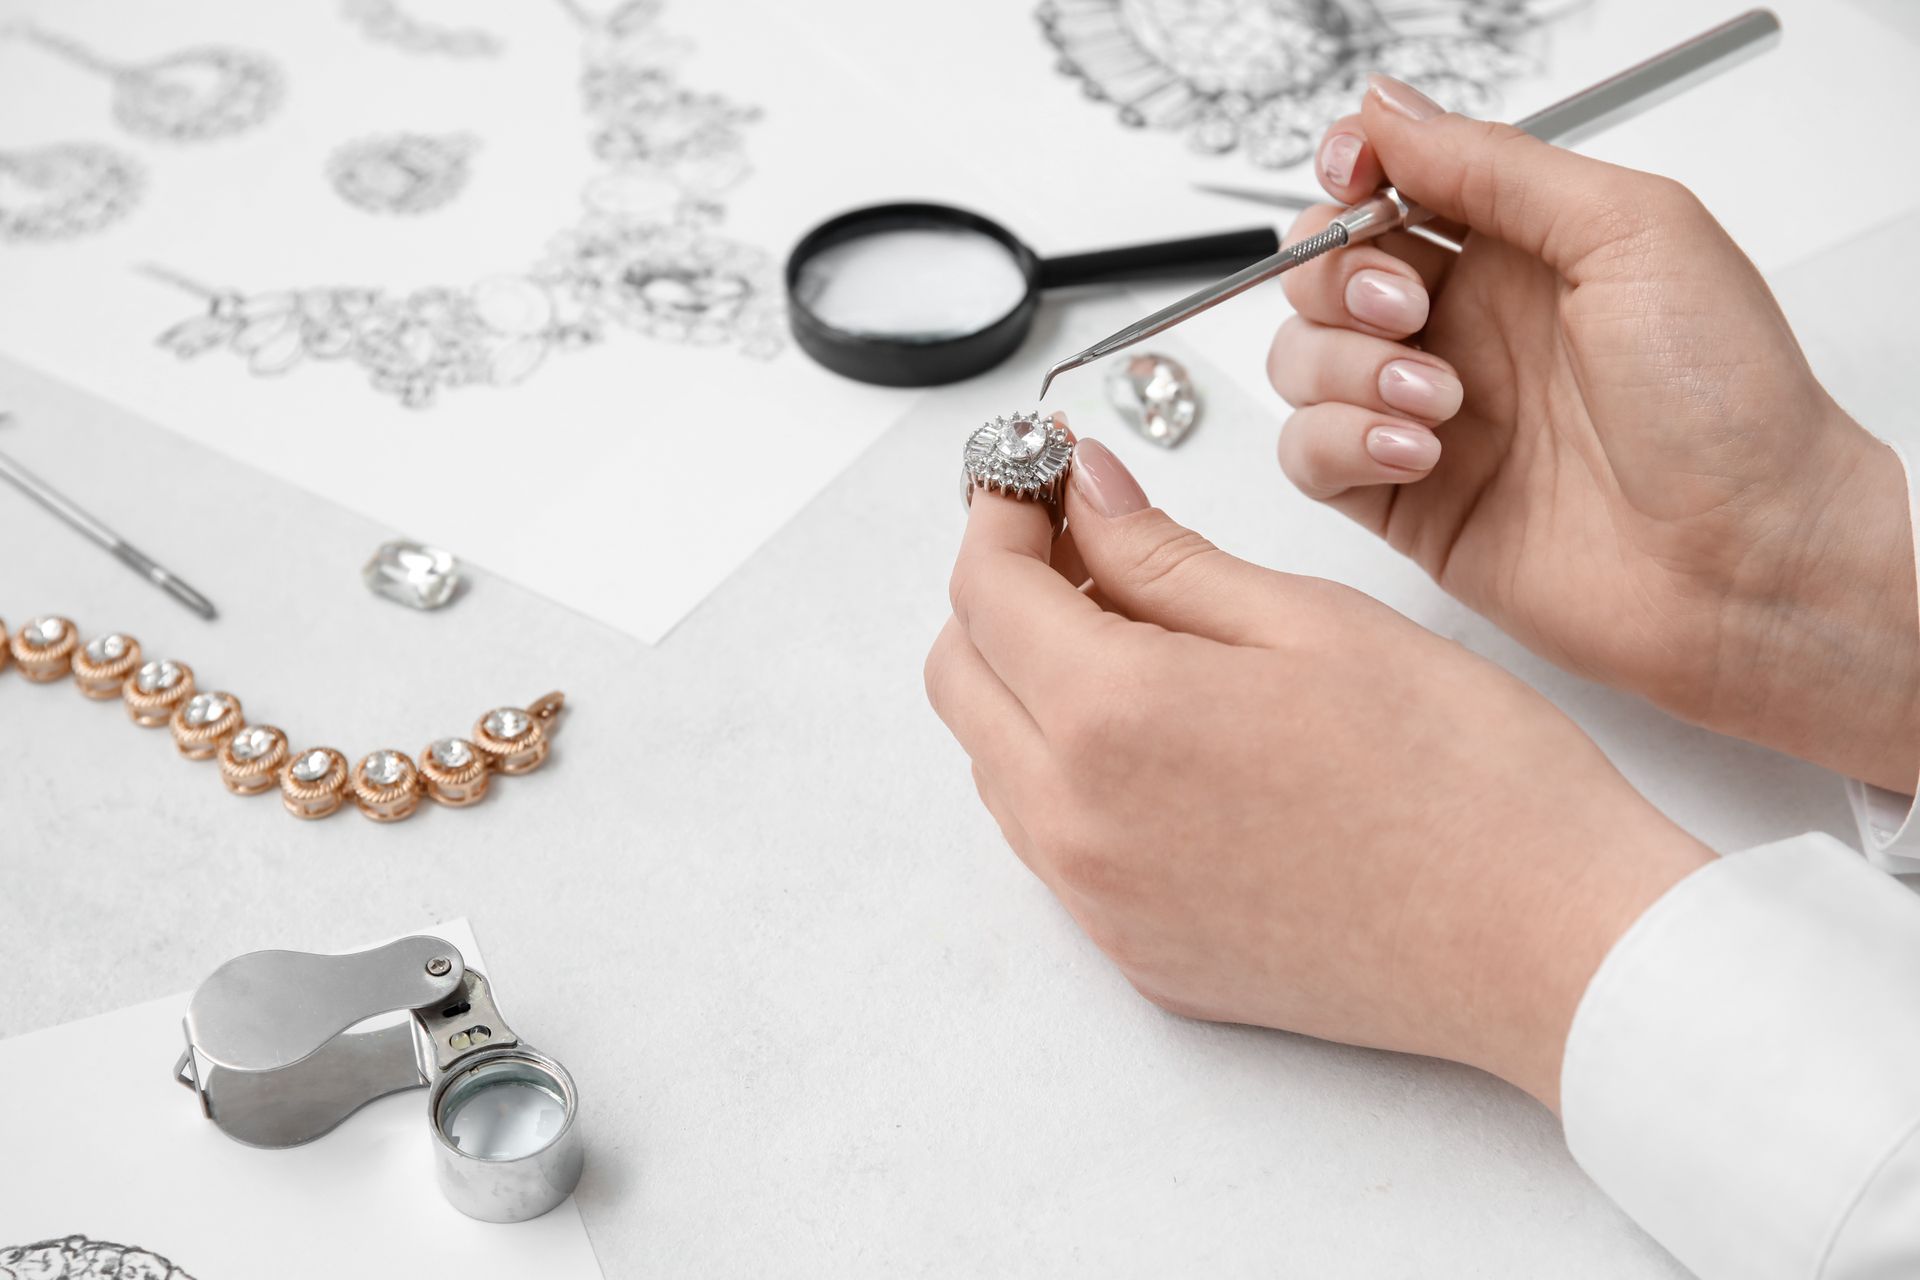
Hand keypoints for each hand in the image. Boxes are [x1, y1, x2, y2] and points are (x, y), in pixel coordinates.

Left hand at [926, 430, 1711, 1107]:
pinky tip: (1162, 737)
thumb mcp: (1311, 622)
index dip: (1001, 510)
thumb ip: (1166, 556)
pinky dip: (1067, 769)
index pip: (984, 589)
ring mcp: (1101, 903)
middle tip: (1083, 544)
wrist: (1550, 950)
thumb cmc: (1467, 781)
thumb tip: (1084, 494)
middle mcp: (1079, 824)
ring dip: (1029, 683)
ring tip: (1138, 636)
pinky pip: (1051, 841)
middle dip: (999, 592)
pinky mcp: (1137, 954)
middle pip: (961, 677)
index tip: (1039, 474)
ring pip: (996, 762)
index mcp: (1113, 718)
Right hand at [1271, 76, 1918, 791]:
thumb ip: (1498, 166)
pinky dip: (1339, 441)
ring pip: (1301, 359)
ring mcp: (1425, 415)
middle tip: (1409, 307)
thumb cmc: (1727, 402)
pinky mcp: (1402, 501)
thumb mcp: (1633, 231)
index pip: (1389, 189)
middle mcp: (1465, 328)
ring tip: (1441, 399)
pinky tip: (1416, 452)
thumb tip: (1387, 112)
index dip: (1351, 176)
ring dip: (1346, 366)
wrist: (1745, 560)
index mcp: (1519, 251)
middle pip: (1325, 271)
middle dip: (1342, 277)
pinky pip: (1307, 452)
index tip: (1353, 179)